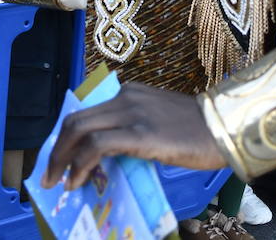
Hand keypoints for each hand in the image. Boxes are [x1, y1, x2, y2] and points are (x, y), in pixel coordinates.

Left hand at [42, 83, 225, 189]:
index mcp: (128, 93)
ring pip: (79, 129)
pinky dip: (80, 164)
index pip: (84, 112)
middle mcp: (124, 97)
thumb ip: (130, 130)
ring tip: (59, 182)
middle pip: (74, 119)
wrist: (225, 127)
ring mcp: (131, 113)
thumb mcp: (157, 122)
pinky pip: (96, 146)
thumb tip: (104, 159)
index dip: (65, 138)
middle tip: (50, 175)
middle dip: (55, 150)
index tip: (59, 159)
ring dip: (61, 159)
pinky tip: (78, 180)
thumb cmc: (197, 132)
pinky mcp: (139, 133)